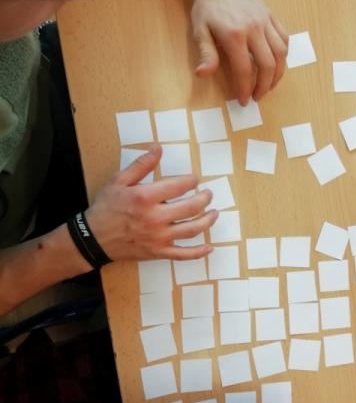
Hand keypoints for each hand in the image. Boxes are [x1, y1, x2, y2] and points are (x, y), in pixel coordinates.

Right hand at [86, 144, 217, 260]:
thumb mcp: (118, 181)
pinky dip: (199, 253)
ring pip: (192, 230)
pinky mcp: (158, 252)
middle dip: (204, 199)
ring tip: (214, 213)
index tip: (195, 179)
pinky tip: (209, 247)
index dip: (191, 181)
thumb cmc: (106, 207)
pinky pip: (183, 255)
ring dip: (207, 221)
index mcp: (146, 197)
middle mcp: (156, 218)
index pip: (179, 186)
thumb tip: (158, 148)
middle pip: (191, 207)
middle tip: (208, 194)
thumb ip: (141, 165)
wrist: (93, 238)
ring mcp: (159, 237)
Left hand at [191, 0, 288, 104]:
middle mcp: (254, 29)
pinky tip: (276, 64)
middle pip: (267, 65)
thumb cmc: (207, 7)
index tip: (244, 100)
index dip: (245, 88)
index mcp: (235, 35)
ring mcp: (265, 22)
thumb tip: (203, 74)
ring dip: (277, 74)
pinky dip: (283, 55)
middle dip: (264, 86)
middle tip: (257, 97)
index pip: (244, 70)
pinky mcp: (271, 16)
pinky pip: (284, 38)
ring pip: (280, 53)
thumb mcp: (200, 31)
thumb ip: (206, 54)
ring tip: (269, 85)